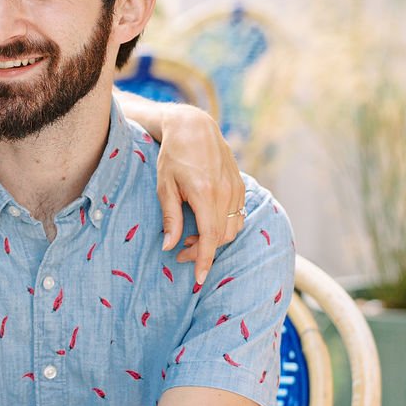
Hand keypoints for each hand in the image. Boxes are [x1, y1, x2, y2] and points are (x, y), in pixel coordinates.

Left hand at [155, 105, 244, 284]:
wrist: (194, 128)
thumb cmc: (173, 156)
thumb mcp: (165, 187)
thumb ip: (170, 218)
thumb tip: (169, 247)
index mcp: (205, 194)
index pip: (210, 237)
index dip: (205, 260)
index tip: (199, 278)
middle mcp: (226, 193)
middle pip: (222, 236)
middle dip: (204, 251)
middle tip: (182, 252)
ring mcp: (236, 189)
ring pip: (233, 228)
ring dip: (215, 239)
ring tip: (192, 237)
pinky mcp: (240, 186)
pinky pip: (238, 215)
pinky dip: (224, 226)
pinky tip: (206, 223)